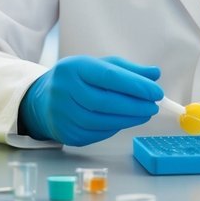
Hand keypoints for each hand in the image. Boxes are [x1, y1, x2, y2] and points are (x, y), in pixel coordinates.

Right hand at [19, 56, 163, 145]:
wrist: (43, 100)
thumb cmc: (77, 79)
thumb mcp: (99, 66)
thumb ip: (127, 70)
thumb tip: (155, 74)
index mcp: (73, 67)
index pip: (108, 76)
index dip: (135, 85)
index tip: (156, 91)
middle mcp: (63, 90)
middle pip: (105, 101)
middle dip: (135, 105)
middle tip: (154, 106)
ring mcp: (62, 114)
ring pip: (101, 120)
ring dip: (129, 119)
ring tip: (144, 113)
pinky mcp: (66, 133)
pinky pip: (97, 133)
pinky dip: (116, 127)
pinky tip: (126, 121)